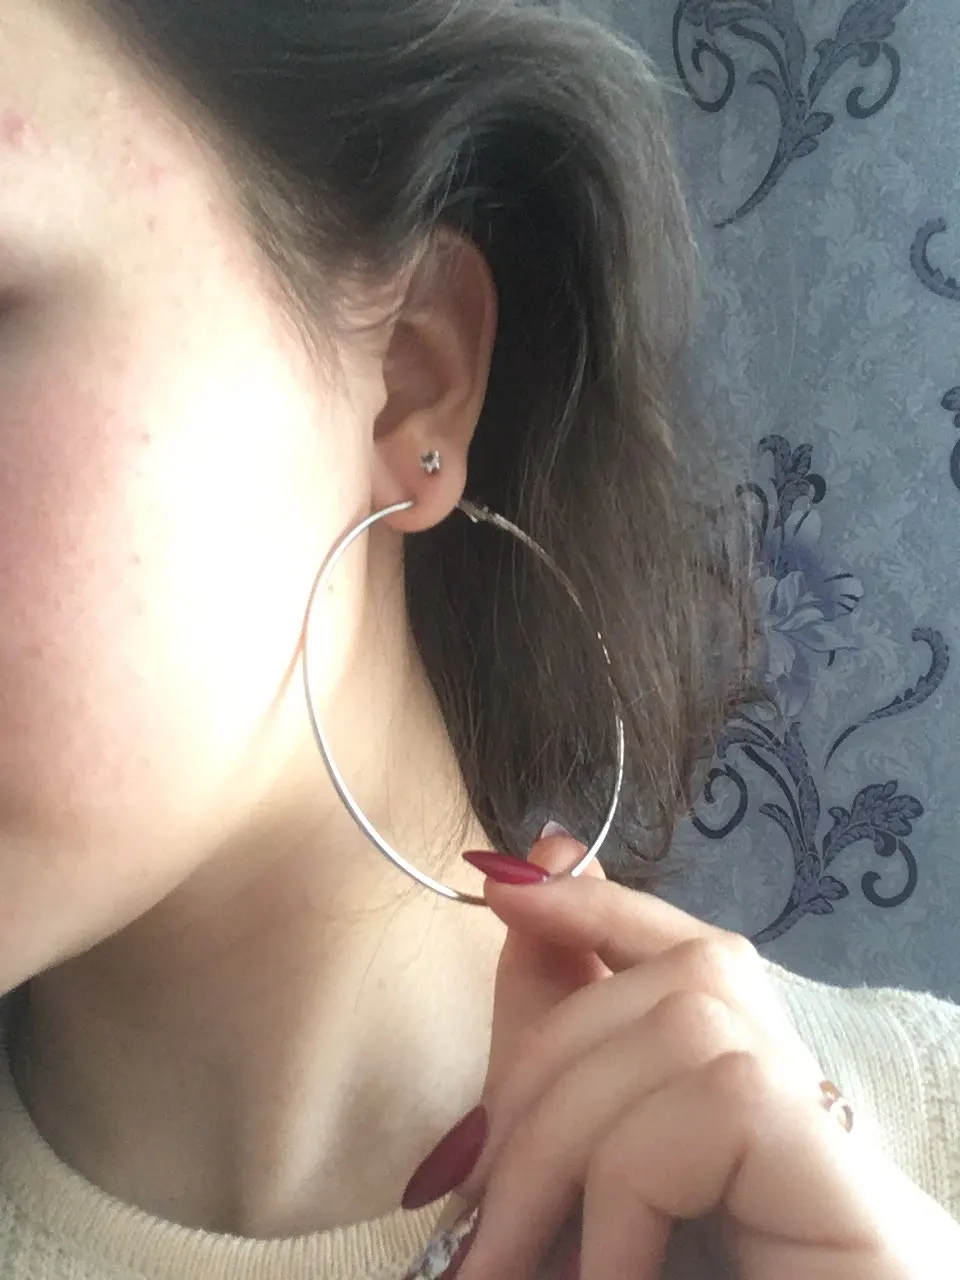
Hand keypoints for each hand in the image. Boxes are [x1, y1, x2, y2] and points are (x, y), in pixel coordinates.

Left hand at [444, 833, 957, 1278]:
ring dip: (561, 1138)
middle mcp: (812, 1111)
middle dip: (537, 1071)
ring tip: (512, 1266)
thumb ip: (554, 1068)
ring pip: (680, 1027)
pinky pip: (720, 1105)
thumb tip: (512, 892)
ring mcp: (842, 1150)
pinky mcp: (851, 1189)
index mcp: (749, 1109)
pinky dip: (627, 1186)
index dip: (598, 902)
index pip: (688, 949)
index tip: (503, 883)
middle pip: (667, 983)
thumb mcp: (582, 1200)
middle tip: (470, 1216)